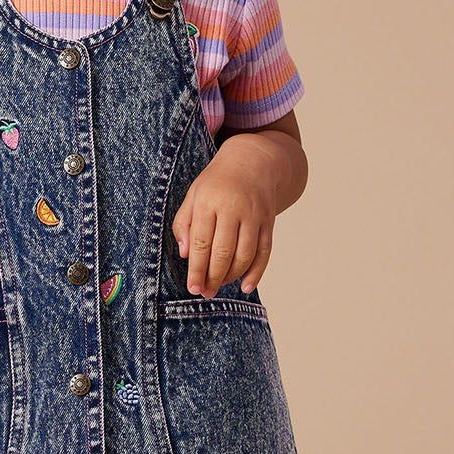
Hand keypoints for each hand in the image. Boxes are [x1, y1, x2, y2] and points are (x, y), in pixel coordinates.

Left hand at [171, 136, 281, 296]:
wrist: (254, 161)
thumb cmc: (217, 182)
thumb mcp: (193, 194)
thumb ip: (183, 223)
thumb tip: (185, 254)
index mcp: (209, 200)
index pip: (201, 241)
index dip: (197, 268)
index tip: (193, 287)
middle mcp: (234, 208)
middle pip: (223, 251)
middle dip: (213, 277)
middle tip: (205, 292)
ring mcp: (255, 215)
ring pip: (244, 255)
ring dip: (231, 276)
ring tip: (218, 287)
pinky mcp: (269, 222)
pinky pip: (265, 252)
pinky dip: (256, 272)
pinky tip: (245, 286)